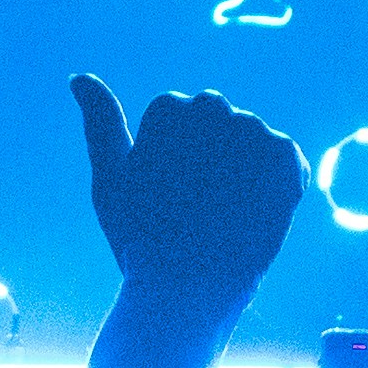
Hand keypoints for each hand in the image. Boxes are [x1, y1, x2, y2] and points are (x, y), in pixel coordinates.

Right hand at [68, 74, 302, 306]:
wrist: (188, 290)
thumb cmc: (141, 238)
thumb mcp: (111, 177)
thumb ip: (101, 121)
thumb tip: (80, 77)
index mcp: (169, 107)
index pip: (183, 117)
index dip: (178, 162)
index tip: (171, 195)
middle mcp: (212, 109)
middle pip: (220, 120)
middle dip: (214, 156)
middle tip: (199, 206)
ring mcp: (252, 131)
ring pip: (254, 140)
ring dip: (247, 170)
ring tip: (226, 213)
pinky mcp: (286, 156)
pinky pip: (287, 160)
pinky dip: (279, 185)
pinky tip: (255, 214)